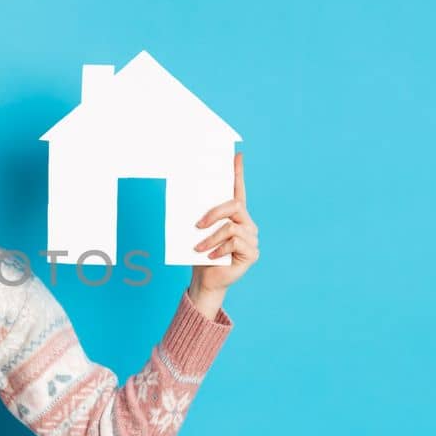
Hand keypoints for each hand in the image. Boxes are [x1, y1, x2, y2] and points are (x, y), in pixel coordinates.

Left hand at [190, 152, 258, 294]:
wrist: (205, 280)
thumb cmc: (201, 254)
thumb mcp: (197, 233)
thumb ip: (199, 218)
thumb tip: (184, 201)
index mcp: (234, 216)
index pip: (238, 190)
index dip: (238, 173)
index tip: (237, 156)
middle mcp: (246, 224)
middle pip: (235, 206)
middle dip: (214, 213)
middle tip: (197, 225)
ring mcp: (251, 238)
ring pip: (231, 228)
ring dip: (211, 238)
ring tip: (198, 248)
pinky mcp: (252, 253)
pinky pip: (235, 243)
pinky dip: (219, 249)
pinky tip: (211, 256)